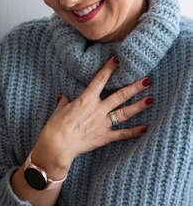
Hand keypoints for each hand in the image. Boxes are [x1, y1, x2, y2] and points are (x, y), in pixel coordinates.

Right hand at [34, 55, 152, 175]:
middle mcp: (97, 109)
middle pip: (119, 95)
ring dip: (138, 106)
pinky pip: (122, 134)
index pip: (100, 80)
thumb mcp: (59, 110)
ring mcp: (102, 123)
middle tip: (147, 80)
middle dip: (134, 87)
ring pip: (124, 113)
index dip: (109, 68)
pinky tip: (145, 128)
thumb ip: (64, 102)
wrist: (57, 146)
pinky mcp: (104, 137)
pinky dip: (134, 131)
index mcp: (86, 99)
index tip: (118, 59)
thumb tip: (63, 98)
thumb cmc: (55, 126)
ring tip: (150, 100)